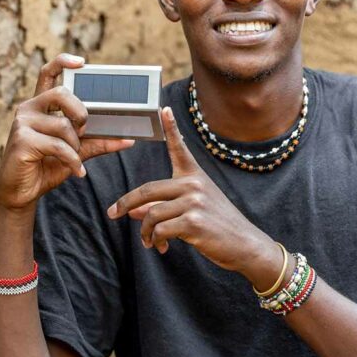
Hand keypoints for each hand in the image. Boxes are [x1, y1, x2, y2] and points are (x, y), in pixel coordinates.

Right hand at [0, 53, 135, 213]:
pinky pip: (58, 145)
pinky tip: (76, 171)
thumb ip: (98, 142)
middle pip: (62, 94)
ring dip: (76, 147)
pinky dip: (72, 160)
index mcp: (41, 106)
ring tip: (76, 161)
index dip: (63, 62)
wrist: (20, 193)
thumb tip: (129, 139)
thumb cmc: (45, 168)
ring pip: (63, 125)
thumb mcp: (76, 152)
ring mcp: (22, 123)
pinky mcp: (21, 140)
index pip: (48, 73)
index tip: (82, 63)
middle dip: (81, 113)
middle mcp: (29, 109)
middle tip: (85, 130)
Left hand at [107, 106, 272, 274]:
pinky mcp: (193, 222)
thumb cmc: (217, 226)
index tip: (163, 109)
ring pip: (151, 214)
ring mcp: (194, 202)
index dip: (171, 128)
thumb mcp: (192, 210)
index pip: (179, 148)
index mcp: (195, 176)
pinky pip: (160, 230)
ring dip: (145, 232)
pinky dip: (156, 241)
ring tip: (149, 242)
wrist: (243, 244)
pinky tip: (162, 247)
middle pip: (148, 190)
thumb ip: (162, 207)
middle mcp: (194, 184)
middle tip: (112, 213)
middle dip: (126, 203)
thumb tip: (132, 211)